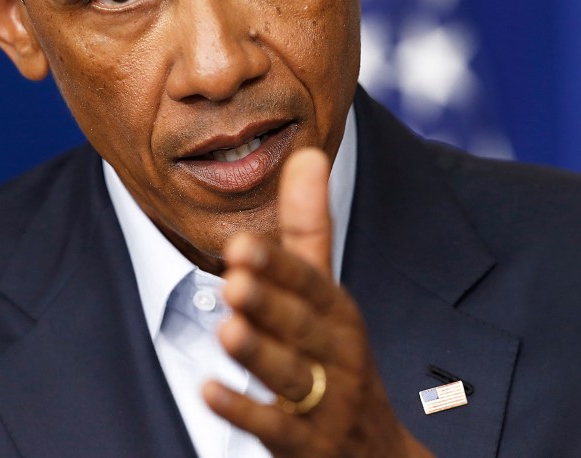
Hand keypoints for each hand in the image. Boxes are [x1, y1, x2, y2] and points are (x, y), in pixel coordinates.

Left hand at [202, 148, 431, 456]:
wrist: (372, 452)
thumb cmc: (338, 356)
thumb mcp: (327, 293)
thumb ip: (310, 227)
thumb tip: (306, 153)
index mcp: (338, 312)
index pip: (310, 284)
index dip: (278, 267)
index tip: (242, 246)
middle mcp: (336, 352)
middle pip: (300, 327)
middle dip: (269, 304)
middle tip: (234, 282)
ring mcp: (324, 401)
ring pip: (291, 375)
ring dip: (259, 354)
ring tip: (226, 332)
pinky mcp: (306, 443)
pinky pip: (276, 428)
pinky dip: (244, 411)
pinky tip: (209, 392)